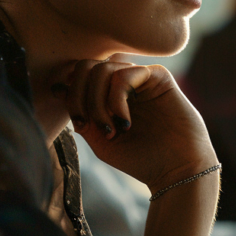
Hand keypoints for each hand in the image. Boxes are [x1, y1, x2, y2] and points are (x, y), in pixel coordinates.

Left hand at [52, 55, 216, 189]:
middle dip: (79, 95)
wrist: (176, 170)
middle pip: (85, 66)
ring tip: (110, 127)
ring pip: (102, 68)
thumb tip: (59, 88)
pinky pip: (126, 73)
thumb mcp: (100, 141)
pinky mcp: (159, 77)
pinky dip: (116, 98)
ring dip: (97, 100)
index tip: (80, 122)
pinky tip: (124, 121)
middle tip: (89, 123)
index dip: (69, 93)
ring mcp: (141, 78)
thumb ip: (82, 116)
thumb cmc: (141, 159)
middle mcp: (124, 83)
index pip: (78, 75)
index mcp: (109, 95)